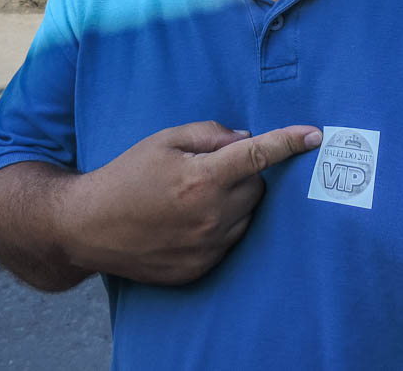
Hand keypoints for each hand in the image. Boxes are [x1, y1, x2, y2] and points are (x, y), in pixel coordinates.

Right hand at [66, 120, 321, 285]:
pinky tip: (190, 219)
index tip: (315, 136)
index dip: (289, 142)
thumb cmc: (125, 176)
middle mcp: (209, 216)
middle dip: (244, 174)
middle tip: (211, 169)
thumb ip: (209, 134)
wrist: (88, 226)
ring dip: (235, 202)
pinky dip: (222, 226)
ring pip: (247, 216)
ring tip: (196, 196)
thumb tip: (245, 140)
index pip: (258, 156)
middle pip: (257, 188)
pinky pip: (231, 240)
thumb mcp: (163, 140)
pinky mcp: (200, 268)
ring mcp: (206, 247)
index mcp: (201, 179)